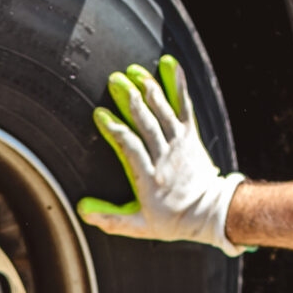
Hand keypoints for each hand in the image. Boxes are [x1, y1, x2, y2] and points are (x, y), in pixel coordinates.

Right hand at [80, 56, 243, 253]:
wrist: (210, 212)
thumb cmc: (172, 220)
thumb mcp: (139, 227)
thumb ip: (111, 220)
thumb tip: (82, 210)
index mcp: (150, 179)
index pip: (130, 148)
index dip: (115, 129)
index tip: (100, 114)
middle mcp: (165, 157)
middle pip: (147, 124)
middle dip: (131, 100)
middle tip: (115, 80)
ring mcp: (180, 144)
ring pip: (163, 112)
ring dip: (149, 89)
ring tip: (135, 71)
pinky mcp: (190, 135)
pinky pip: (184, 106)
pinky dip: (178, 85)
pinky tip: (169, 65)